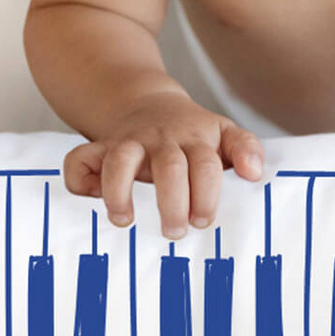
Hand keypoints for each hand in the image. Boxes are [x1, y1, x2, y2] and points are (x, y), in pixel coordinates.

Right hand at [63, 91, 263, 238]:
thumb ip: (244, 148)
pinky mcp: (101, 147)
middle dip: (173, 202)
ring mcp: (129, 141)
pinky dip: (79, 179)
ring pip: (121, 160)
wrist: (149, 103)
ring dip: (120, 191)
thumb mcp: (223, 132)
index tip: (204, 221)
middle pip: (169, 166)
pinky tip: (89, 200)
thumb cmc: (192, 132)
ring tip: (124, 221)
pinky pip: (79, 159)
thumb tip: (255, 173)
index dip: (206, 193)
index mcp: (196, 139)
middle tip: (175, 232)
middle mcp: (162, 139)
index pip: (207, 164)